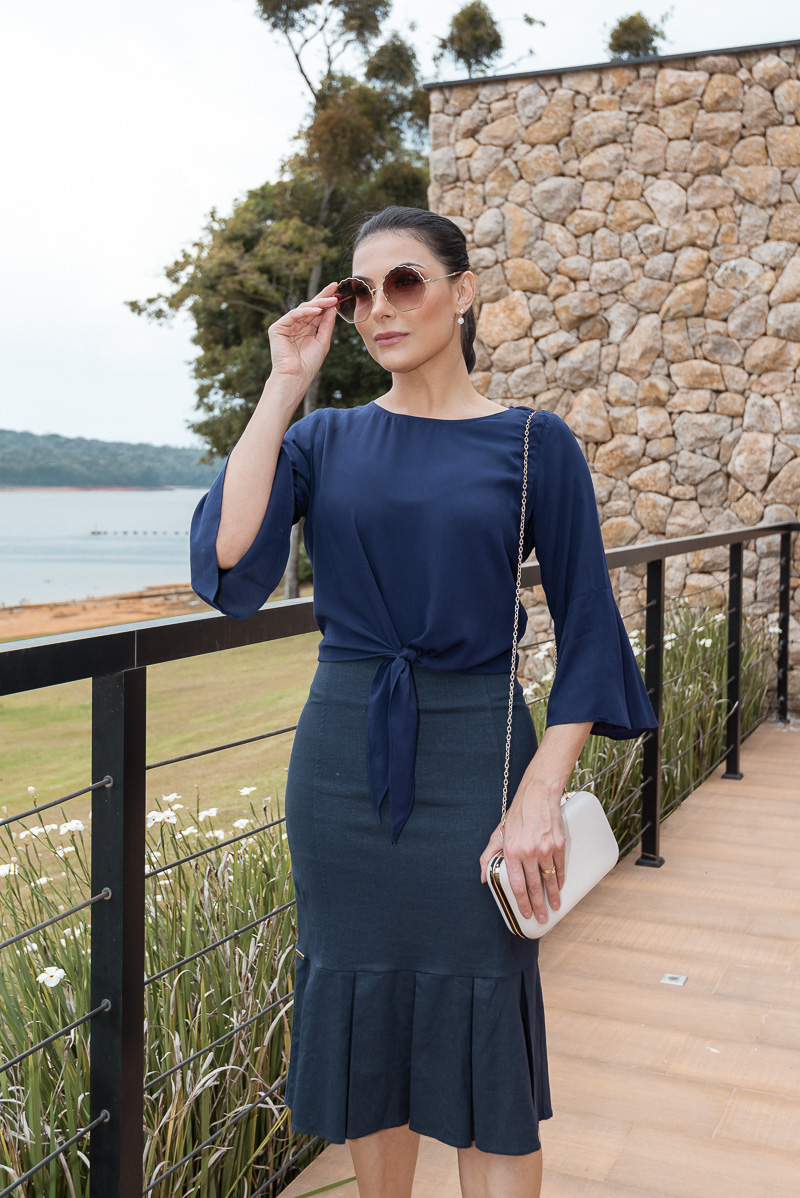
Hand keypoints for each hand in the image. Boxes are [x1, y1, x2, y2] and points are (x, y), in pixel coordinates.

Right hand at [267, 280, 339, 387]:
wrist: (296, 377)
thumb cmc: (309, 364)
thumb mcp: (323, 341)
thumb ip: (327, 324)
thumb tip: (333, 306)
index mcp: (306, 329)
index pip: (317, 312)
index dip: (327, 301)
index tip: (338, 291)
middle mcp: (296, 325)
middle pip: (310, 307)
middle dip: (323, 297)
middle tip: (334, 287)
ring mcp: (286, 326)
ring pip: (303, 309)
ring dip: (318, 303)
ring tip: (331, 300)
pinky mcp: (277, 328)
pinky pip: (293, 315)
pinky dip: (306, 312)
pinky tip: (317, 310)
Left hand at [479, 791, 565, 923]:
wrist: (537, 794)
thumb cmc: (517, 815)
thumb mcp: (497, 834)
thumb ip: (488, 857)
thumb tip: (483, 878)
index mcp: (512, 852)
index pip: (517, 885)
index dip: (522, 903)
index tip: (525, 914)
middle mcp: (529, 852)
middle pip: (534, 887)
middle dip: (538, 906)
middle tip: (541, 918)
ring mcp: (546, 848)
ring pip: (549, 880)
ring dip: (552, 896)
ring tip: (553, 907)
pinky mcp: (559, 844)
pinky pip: (560, 867)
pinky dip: (560, 879)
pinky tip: (559, 887)